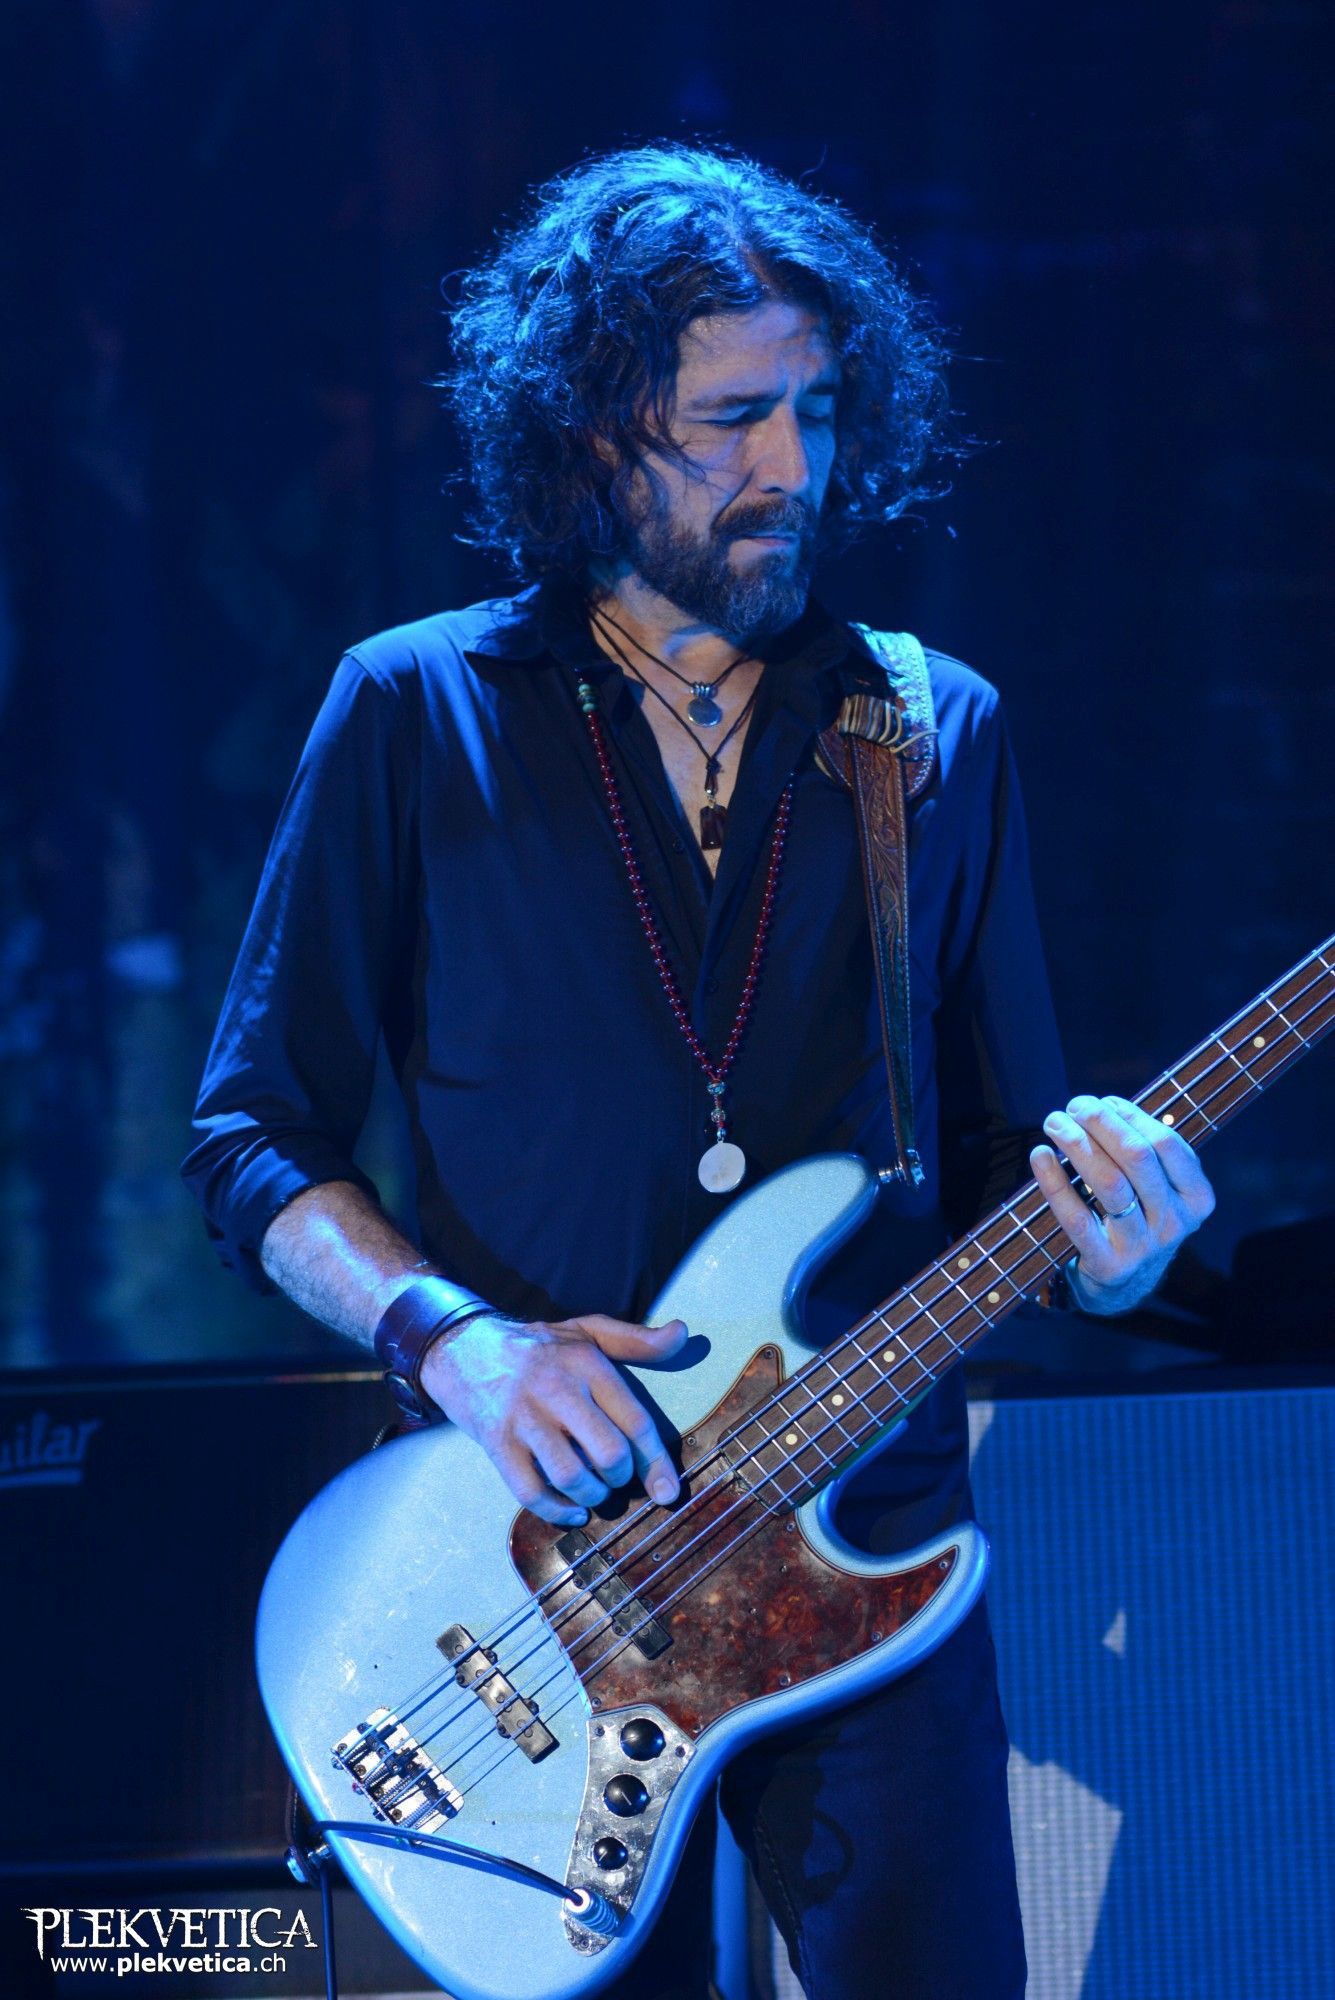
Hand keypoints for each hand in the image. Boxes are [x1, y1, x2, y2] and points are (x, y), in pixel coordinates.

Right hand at [420, 1310, 688, 1526]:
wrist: (462, 1347)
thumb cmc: (537, 1345)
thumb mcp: (587, 1331)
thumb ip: (636, 1340)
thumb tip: (683, 1334)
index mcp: (586, 1363)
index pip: (635, 1421)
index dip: (657, 1464)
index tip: (668, 1492)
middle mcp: (557, 1390)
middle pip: (609, 1454)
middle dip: (621, 1480)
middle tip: (616, 1479)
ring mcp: (524, 1418)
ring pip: (572, 1477)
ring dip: (591, 1497)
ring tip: (594, 1493)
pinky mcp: (497, 1443)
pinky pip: (531, 1491)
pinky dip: (557, 1511)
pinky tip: (571, 1511)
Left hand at [1029, 1094, 1215, 1314]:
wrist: (1126, 1284)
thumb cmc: (1137, 1217)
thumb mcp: (1158, 1189)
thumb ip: (1143, 1151)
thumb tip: (1101, 1106)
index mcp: (1196, 1198)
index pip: (1167, 1144)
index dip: (1131, 1116)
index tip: (1102, 1101)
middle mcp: (1175, 1223)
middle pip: (1137, 1158)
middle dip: (1102, 1123)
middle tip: (1073, 1106)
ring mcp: (1143, 1246)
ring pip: (1109, 1183)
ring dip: (1077, 1144)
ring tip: (1054, 1122)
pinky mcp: (1108, 1263)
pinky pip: (1076, 1216)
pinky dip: (1054, 1181)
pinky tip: (1040, 1155)